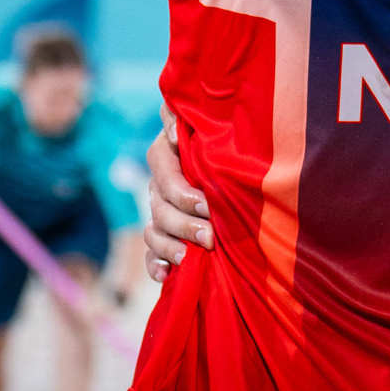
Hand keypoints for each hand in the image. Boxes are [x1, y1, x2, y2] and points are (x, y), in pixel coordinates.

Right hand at [143, 104, 212, 283]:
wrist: (239, 161)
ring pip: (153, 230)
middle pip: (158, 207)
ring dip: (169, 246)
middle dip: (183, 224)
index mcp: (168, 154)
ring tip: (190, 258)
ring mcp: (160, 210)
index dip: (181, 191)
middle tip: (210, 237)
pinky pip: (151, 252)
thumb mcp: (209, 120)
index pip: (162, 170)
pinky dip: (155, 264)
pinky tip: (165, 274)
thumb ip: (184, 115)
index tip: (206, 205)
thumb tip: (172, 132)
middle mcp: (161, 183)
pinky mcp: (166, 234)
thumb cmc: (227, 134)